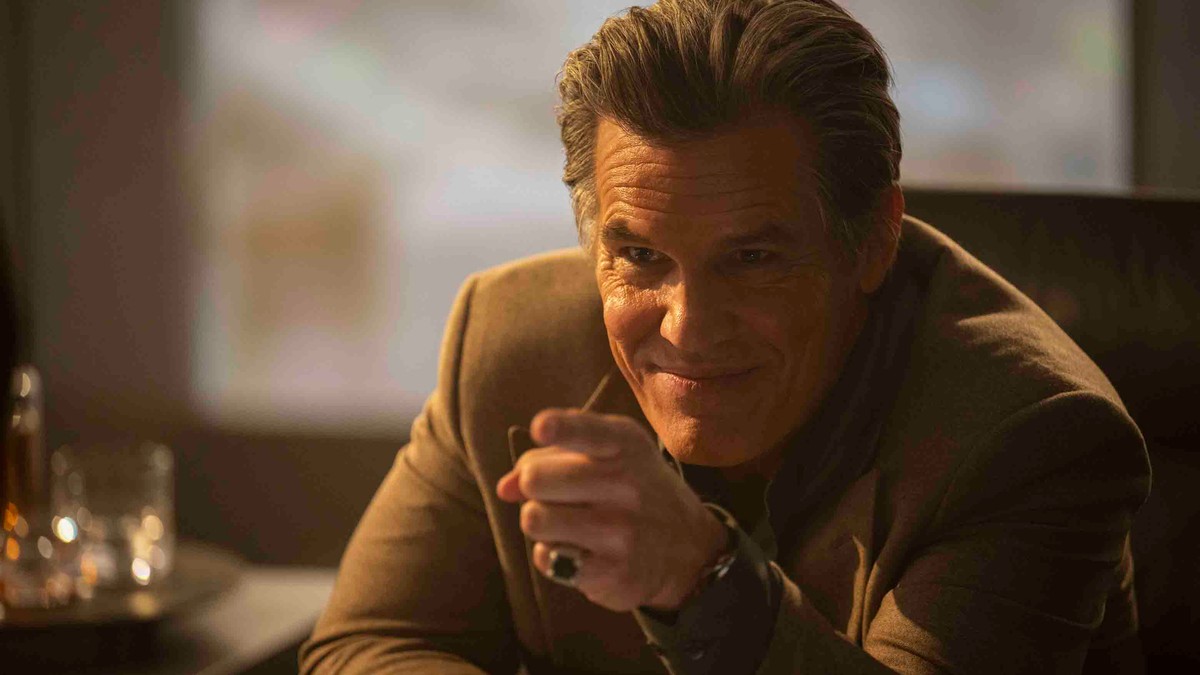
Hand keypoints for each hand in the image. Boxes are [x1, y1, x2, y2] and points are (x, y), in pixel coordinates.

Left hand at [496, 408, 725, 612]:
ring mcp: (621, 529)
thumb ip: (553, 455)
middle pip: (535, 479)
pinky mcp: (612, 570)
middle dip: (532, 487)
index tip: (541, 428)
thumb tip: (504, 488)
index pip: (585, 430)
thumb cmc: (632, 490)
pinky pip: (546, 557)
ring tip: (565, 523)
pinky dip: (551, 555)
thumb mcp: (610, 455)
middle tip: (556, 495)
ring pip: (535, 519)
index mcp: (624, 443)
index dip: (557, 428)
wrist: (689, 549)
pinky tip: (578, 551)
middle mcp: (627, 483)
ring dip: (540, 522)